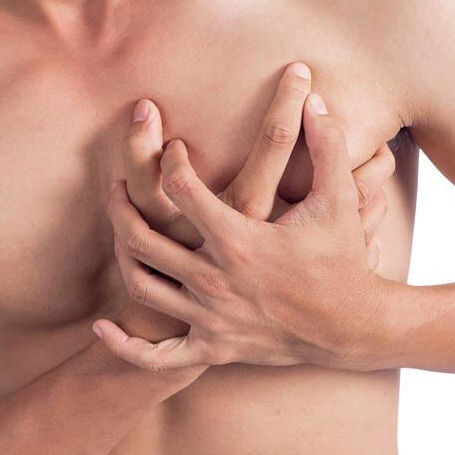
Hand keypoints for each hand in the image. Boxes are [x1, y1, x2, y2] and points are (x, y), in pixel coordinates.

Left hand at [94, 92, 391, 371]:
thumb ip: (328, 145)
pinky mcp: (212, 348)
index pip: (183, 190)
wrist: (351, 328)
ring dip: (122, 255)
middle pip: (144, 239)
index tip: (172, 149)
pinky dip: (126, 346)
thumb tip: (315, 97)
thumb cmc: (342, 261)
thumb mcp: (339, 201)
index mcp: (239, 240)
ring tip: (118, 232)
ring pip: (142, 286)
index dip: (170, 161)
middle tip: (114, 184)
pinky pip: (158, 357)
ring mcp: (210, 318)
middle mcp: (215, 280)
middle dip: (120, 207)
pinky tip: (102, 328)